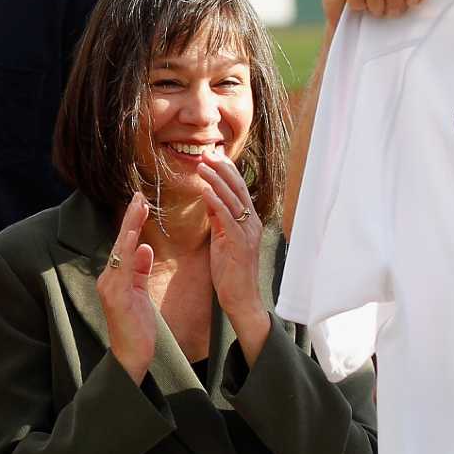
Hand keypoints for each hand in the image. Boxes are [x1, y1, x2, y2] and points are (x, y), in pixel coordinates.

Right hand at [96, 192, 158, 383]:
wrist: (131, 357)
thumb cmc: (137, 329)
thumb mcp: (140, 294)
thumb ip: (140, 271)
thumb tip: (145, 248)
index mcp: (115, 277)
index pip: (125, 244)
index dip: (132, 223)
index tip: (140, 202)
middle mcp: (108, 278)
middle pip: (120, 242)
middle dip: (130, 218)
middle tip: (139, 195)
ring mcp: (109, 287)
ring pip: (120, 250)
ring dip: (130, 227)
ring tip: (138, 206)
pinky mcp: (115, 297)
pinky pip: (122, 268)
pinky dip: (128, 250)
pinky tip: (135, 236)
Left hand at [195, 150, 266, 345]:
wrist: (241, 300)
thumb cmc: (231, 273)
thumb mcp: (222, 240)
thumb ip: (218, 219)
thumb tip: (210, 198)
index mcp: (249, 221)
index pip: (239, 189)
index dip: (226, 170)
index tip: (212, 155)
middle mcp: (252, 223)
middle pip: (238, 188)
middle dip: (222, 169)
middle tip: (207, 153)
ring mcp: (248, 233)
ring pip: (233, 199)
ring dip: (216, 180)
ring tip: (201, 166)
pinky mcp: (239, 244)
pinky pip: (227, 218)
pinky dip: (216, 202)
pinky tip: (205, 190)